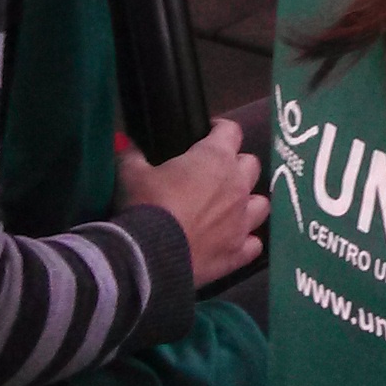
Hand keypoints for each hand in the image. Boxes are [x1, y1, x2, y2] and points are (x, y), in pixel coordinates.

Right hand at [119, 118, 267, 283]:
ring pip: (261, 203)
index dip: (221, 129)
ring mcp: (243, 220)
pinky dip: (245, 241)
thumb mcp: (131, 175)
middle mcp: (237, 185)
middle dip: (236, 165)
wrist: (150, 256)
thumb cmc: (146, 205)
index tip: (208, 133)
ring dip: (248, 202)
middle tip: (214, 174)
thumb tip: (125, 142)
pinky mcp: (239, 251)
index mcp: (215, 158)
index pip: (231, 131)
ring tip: (229, 208)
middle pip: (251, 164)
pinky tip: (232, 242)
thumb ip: (132, 155)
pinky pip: (254, 244)